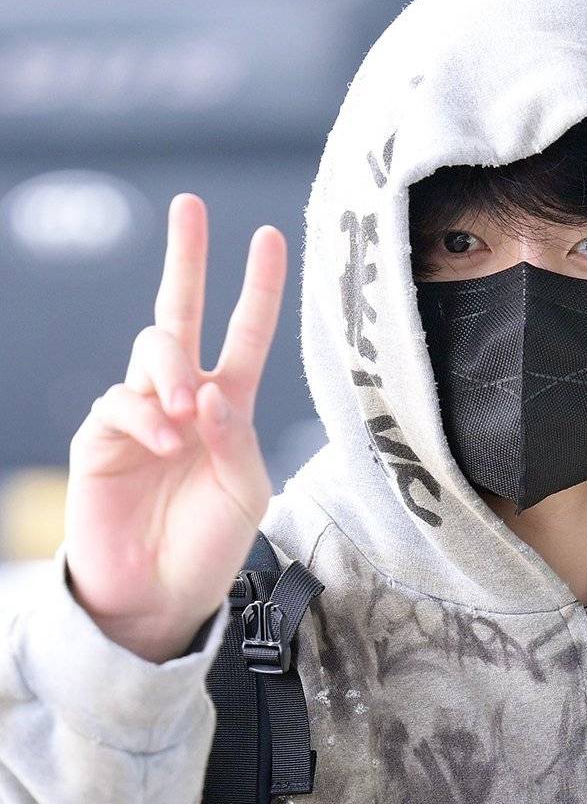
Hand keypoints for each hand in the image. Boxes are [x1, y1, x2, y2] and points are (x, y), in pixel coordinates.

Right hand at [64, 194, 285, 662]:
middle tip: (189, 208)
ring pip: (151, 351)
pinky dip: (147, 418)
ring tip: (187, 413)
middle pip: (180, 314)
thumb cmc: (209, 547)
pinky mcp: (101, 436)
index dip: (257, 289)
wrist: (159, 595)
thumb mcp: (246, 494)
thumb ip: (237, 439)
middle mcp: (182, 401)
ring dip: (173, 369)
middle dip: (186, 258)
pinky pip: (121, 402)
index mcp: (228, 410)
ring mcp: (139, 414)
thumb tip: (209, 389)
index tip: (269, 237)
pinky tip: (166, 443)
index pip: (243, 337)